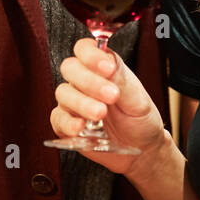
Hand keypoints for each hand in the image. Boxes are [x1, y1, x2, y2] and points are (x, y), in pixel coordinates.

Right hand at [51, 37, 166, 174]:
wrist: (142, 149)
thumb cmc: (140, 118)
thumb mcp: (138, 97)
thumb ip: (121, 79)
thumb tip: (108, 61)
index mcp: (101, 68)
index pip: (85, 49)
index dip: (91, 55)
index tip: (108, 68)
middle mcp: (83, 82)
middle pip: (70, 68)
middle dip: (89, 81)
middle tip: (111, 95)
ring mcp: (73, 103)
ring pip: (63, 93)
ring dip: (82, 103)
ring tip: (101, 114)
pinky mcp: (66, 125)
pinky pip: (58, 119)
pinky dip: (68, 122)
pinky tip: (82, 127)